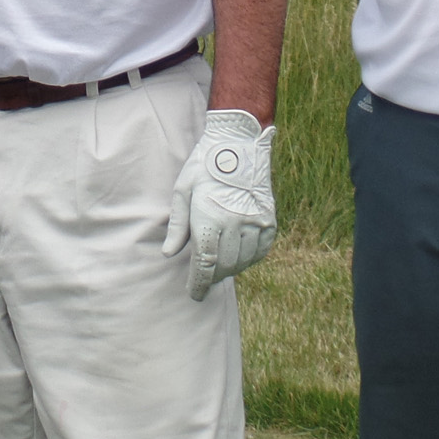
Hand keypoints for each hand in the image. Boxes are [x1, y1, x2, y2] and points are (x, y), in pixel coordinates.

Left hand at [162, 110, 276, 300]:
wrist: (239, 144)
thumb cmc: (205, 166)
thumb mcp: (183, 191)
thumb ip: (178, 225)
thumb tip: (169, 253)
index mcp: (210, 216)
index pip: (205, 262)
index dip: (199, 282)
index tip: (195, 294)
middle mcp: (235, 223)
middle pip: (224, 265)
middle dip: (212, 277)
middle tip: (203, 280)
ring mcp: (255, 222)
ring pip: (242, 261)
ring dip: (229, 269)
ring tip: (218, 268)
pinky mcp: (269, 220)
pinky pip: (260, 251)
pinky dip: (248, 259)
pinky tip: (238, 256)